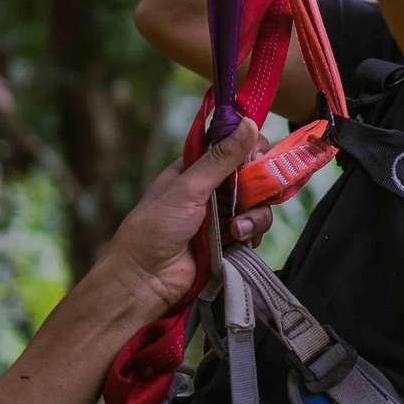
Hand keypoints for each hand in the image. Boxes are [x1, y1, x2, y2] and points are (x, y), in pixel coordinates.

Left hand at [97, 119, 274, 316]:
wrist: (145, 280)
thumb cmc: (155, 228)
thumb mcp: (188, 188)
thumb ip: (221, 159)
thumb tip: (248, 123)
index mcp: (196, 169)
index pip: (232, 148)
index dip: (250, 149)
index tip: (258, 155)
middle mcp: (211, 189)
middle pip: (252, 176)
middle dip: (258, 185)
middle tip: (254, 194)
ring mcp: (222, 216)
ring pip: (258, 204)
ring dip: (254, 215)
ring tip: (236, 229)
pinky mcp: (230, 241)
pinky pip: (255, 230)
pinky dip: (252, 234)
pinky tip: (238, 241)